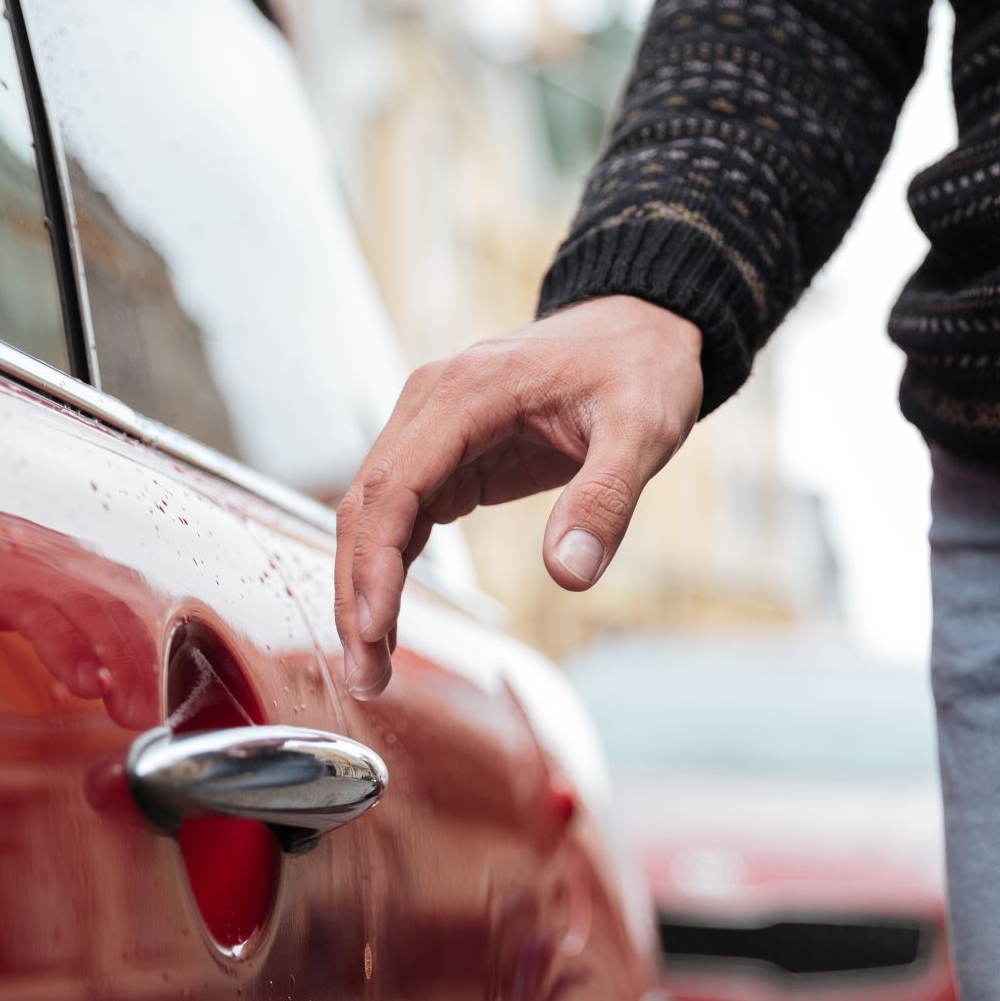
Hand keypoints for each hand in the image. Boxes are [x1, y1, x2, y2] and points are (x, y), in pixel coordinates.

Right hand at [335, 295, 703, 699]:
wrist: (641, 327)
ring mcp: (433, 431)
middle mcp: (431, 407)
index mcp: (466, 391)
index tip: (372, 628)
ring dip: (365, 591)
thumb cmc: (639, 365)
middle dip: (357, 594)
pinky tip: (390, 625)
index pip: (395, 485)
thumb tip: (569, 574)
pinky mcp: (449, 455)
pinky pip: (402, 518)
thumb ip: (605, 499)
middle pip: (366, 507)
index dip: (375, 563)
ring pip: (373, 517)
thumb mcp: (642, 428)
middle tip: (366, 673)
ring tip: (372, 668)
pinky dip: (390, 572)